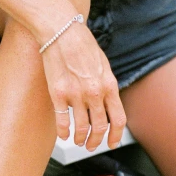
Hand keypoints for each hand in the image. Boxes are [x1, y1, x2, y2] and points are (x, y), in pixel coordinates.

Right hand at [41, 21, 125, 150]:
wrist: (61, 29)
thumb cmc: (81, 44)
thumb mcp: (102, 65)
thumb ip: (106, 86)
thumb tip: (106, 105)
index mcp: (109, 85)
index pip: (118, 119)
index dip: (116, 135)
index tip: (112, 143)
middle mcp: (94, 92)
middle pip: (100, 127)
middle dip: (96, 141)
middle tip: (91, 145)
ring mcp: (76, 94)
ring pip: (81, 127)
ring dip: (80, 139)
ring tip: (77, 141)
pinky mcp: (58, 94)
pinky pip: (62, 121)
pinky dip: (64, 132)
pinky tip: (63, 134)